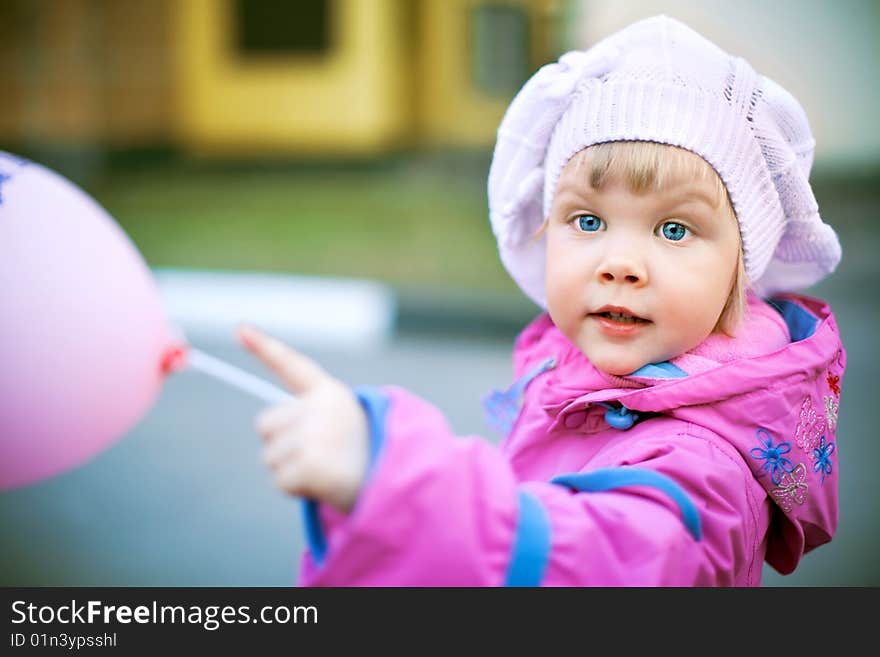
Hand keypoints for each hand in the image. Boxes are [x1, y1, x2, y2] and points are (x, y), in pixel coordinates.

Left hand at [238, 324, 369, 512]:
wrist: (392, 483)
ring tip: (325, 470)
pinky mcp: (309, 463)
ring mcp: (314, 434)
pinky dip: (297, 489)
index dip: (263, 346)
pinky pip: (281, 481)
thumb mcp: (341, 426)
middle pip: (265, 424)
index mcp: (330, 393)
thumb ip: (307, 419)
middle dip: (281, 443)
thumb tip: (267, 424)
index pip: (291, 364)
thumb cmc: (363, 457)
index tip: (241, 329)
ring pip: (270, 456)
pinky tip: (323, 485)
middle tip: (318, 453)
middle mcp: (319, 407)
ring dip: (291, 469)